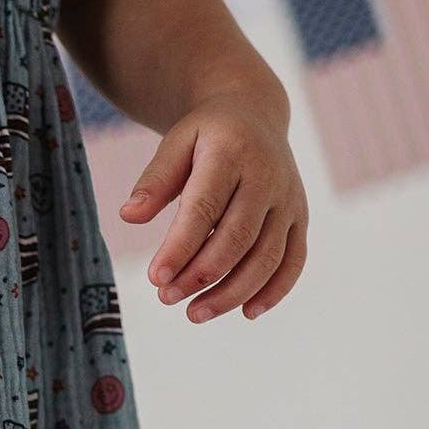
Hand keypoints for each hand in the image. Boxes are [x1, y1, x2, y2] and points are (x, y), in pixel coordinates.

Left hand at [120, 90, 307, 321]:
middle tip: (166, 298)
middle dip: (202, 275)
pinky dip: (274, 291)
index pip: (204, 208)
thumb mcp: (176, 143)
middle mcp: (267, 176)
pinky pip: (294, 260)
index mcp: (232, 153)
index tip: (155, 278)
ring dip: (232, 292)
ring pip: (267, 256)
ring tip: (195, 314)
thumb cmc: (206, 136)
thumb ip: (154, 180)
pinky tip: (247, 312)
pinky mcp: (300, 218)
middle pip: (237, 237)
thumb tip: (128, 216)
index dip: (181, 247)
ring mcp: (289, 199)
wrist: (255, 114)